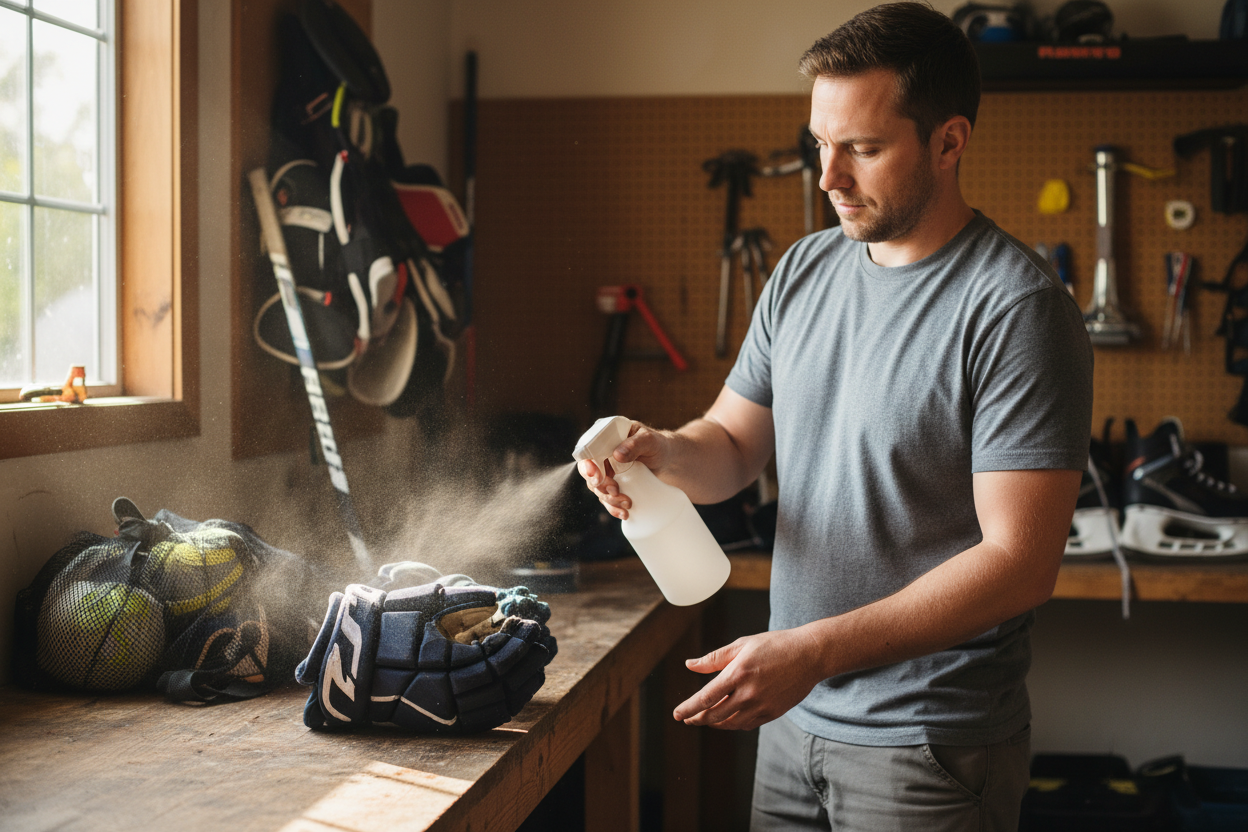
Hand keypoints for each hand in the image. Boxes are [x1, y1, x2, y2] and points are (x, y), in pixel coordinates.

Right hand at [576, 422, 668, 520]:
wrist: (668, 460)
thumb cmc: (657, 445)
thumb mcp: (649, 440)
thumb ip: (635, 444)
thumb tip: (617, 455)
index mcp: (605, 438)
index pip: (588, 451)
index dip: (587, 466)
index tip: (597, 477)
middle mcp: (602, 455)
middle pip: (589, 473)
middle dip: (599, 486)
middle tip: (614, 491)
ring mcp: (607, 471)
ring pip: (598, 488)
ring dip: (609, 499)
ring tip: (627, 503)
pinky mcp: (613, 485)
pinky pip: (607, 498)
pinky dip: (614, 508)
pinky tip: (624, 513)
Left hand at [672, 627, 825, 730]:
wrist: (809, 655)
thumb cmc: (774, 645)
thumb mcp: (742, 645)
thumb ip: (714, 658)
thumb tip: (690, 665)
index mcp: (738, 673)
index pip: (706, 698)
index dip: (689, 708)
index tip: (677, 714)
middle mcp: (749, 693)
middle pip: (715, 715)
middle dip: (697, 718)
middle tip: (687, 718)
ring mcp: (762, 706)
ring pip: (730, 723)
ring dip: (714, 723)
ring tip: (704, 718)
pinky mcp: (772, 713)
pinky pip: (747, 724)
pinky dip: (733, 723)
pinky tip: (727, 719)